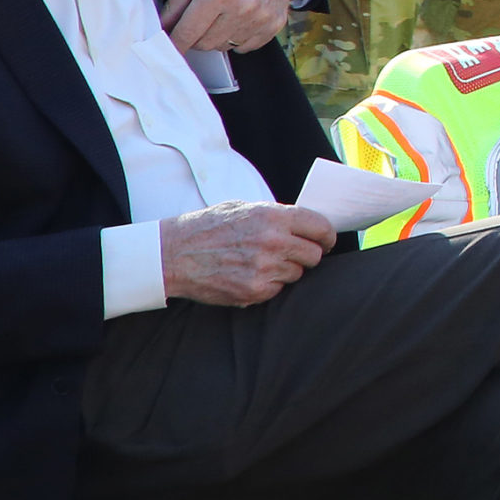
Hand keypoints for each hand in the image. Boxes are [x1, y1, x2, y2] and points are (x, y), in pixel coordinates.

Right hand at [160, 201, 334, 305]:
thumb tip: (307, 224)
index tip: (326, 241)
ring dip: (287, 270)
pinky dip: (269, 284)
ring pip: (297, 274)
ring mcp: (265, 268)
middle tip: (296, 254)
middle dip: (308, 255)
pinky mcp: (254, 290)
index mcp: (273, 217)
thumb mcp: (244, 208)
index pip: (320, 227)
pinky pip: (278, 289)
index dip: (327, 236)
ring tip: (262, 262)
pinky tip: (250, 275)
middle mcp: (273, 242)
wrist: (173, 254)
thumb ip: (277, 216)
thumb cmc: (208, 227)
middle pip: (314, 255)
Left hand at [162, 0, 299, 51]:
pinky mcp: (276, 23)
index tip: (169, 46)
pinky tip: (239, 18)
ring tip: (222, 13)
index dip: (174, 42)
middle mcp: (244, 6)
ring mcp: (263, 16)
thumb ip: (177, 2)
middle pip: (205, 44)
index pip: (188, 32)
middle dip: (196, 36)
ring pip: (225, 46)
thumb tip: (163, 29)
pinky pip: (246, 47)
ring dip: (217, 36)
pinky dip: (238, 38)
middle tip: (198, 19)